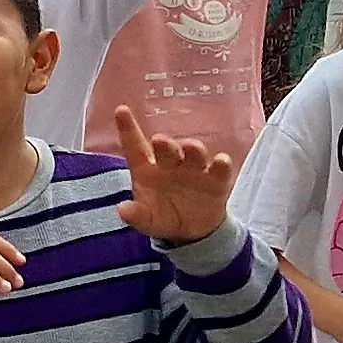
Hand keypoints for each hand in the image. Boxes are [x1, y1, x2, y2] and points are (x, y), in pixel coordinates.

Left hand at [112, 107, 237, 243]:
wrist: (192, 232)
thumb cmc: (163, 217)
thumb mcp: (147, 221)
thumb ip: (136, 216)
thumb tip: (123, 210)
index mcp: (147, 170)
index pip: (135, 146)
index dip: (128, 128)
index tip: (120, 110)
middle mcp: (171, 164)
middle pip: (167, 148)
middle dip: (165, 144)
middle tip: (160, 141)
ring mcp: (194, 169)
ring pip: (194, 152)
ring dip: (192, 149)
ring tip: (190, 149)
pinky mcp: (216, 180)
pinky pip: (220, 168)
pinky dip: (222, 164)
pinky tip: (221, 161)